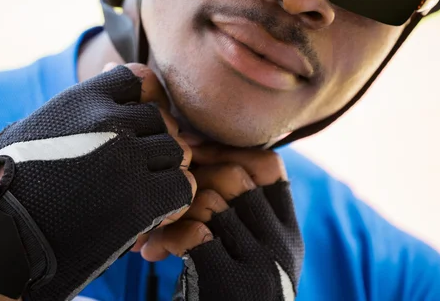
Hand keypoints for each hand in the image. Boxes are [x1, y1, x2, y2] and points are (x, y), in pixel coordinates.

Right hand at [0, 64, 196, 300]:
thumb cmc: (7, 186)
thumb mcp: (33, 127)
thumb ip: (78, 104)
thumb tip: (113, 67)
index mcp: (82, 99)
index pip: (139, 79)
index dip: (141, 101)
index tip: (133, 123)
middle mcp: (110, 122)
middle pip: (160, 120)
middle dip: (151, 141)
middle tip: (134, 167)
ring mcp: (127, 160)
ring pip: (175, 152)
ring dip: (162, 171)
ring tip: (139, 190)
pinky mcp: (141, 202)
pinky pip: (182, 187)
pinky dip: (173, 199)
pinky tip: (153, 209)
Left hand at [140, 145, 303, 300]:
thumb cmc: (225, 297)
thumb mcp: (246, 255)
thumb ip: (239, 216)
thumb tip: (195, 154)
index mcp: (289, 232)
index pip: (270, 167)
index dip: (227, 153)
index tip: (191, 156)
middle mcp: (283, 245)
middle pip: (235, 177)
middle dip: (189, 177)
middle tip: (160, 189)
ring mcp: (264, 266)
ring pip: (212, 201)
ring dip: (171, 209)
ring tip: (149, 227)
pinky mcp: (235, 284)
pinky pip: (197, 234)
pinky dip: (167, 237)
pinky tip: (151, 251)